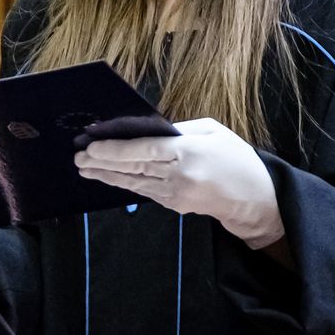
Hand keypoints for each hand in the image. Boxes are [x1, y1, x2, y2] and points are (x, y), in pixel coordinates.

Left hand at [74, 117, 283, 248]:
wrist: (256, 199)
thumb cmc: (236, 158)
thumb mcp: (214, 131)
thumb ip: (179, 130)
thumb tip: (146, 129)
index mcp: (190, 152)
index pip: (144, 150)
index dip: (115, 150)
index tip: (91, 146)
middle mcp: (180, 175)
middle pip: (133, 167)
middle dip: (102, 163)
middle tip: (78, 158)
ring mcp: (176, 194)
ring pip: (133, 182)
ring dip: (106, 176)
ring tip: (85, 169)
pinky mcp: (174, 205)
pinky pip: (144, 191)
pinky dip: (124, 183)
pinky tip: (108, 178)